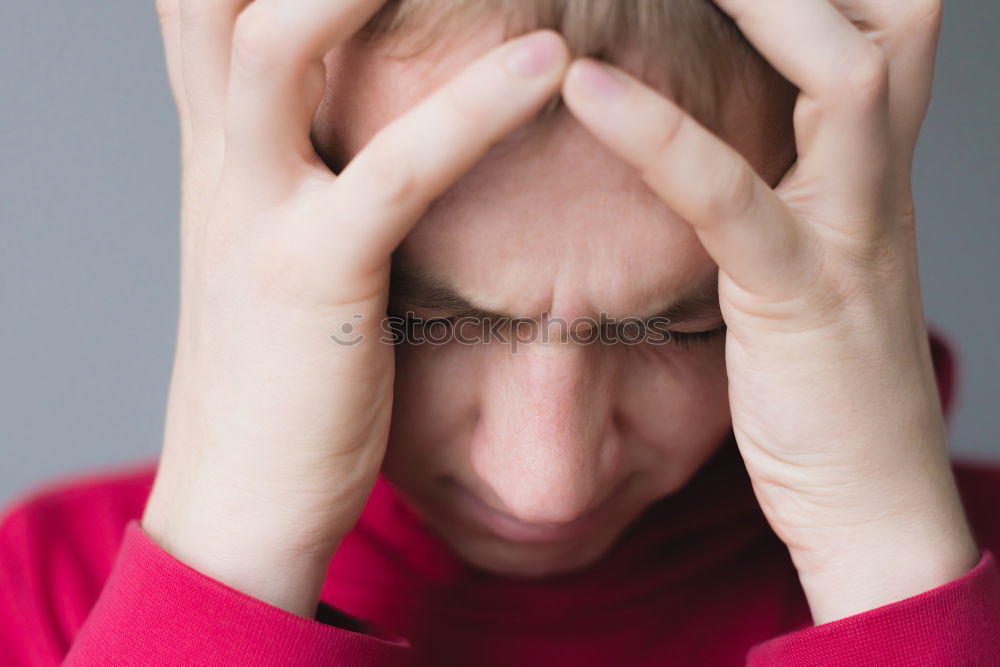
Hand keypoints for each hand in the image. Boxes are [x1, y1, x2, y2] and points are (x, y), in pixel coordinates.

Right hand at [144, 0, 568, 617]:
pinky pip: (390, 174)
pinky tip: (545, 60)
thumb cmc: (282, 364)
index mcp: (216, 137)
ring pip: (280, 43)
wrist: (244, 494)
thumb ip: (299, 153)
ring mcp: (255, 211)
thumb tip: (346, 96)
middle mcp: (218, 152)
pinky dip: (468, 110)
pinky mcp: (310, 281)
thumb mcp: (273, 237)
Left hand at [560, 0, 978, 623]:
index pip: (877, 17)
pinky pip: (732, 197)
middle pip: (889, 13)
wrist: (870, 496)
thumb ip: (775, 182)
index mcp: (873, 161)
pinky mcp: (802, 295)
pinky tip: (583, 87)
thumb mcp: (805, 253)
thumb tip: (706, 134)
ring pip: (842, 74)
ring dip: (760, 1)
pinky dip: (659, 135)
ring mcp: (851, 230)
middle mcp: (878, 176)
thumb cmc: (821, 375)